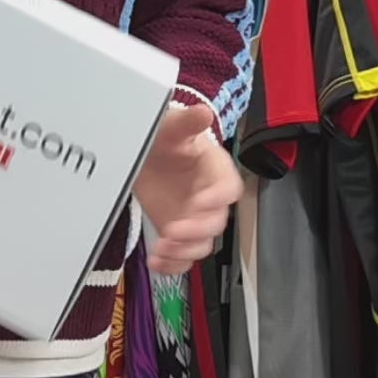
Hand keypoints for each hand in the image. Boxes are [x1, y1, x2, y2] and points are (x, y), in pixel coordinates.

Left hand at [134, 100, 241, 275]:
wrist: (148, 154)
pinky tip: (157, 263)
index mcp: (217, 170)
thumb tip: (203, 112)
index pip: (229, 189)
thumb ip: (188, 121)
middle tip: (173, 229)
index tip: (199, 202)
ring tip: (162, 249)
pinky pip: (185, 257)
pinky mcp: (180, 233)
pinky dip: (173, 265)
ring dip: (183, 252)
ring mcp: (196, 218)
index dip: (217, 198)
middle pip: (216, 222)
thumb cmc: (167, 137)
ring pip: (202, 244)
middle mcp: (211, 198)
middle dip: (195, 230)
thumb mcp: (174, 125)